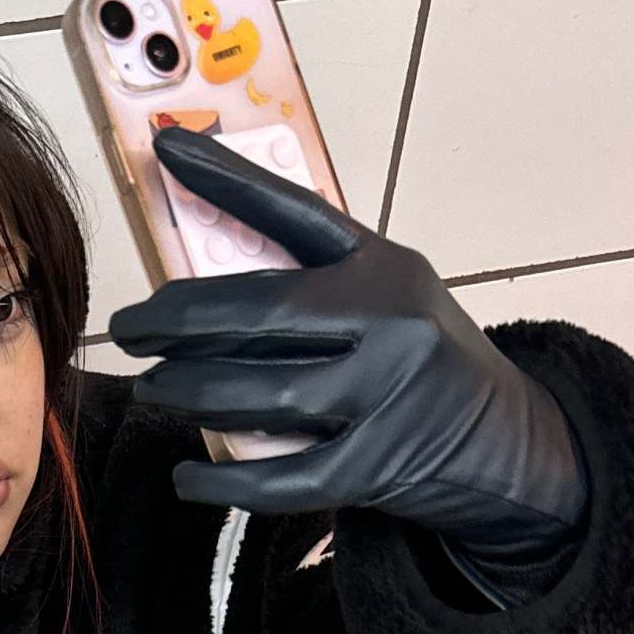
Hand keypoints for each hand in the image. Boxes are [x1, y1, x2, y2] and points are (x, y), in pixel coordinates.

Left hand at [108, 126, 587, 548]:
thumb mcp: (387, 294)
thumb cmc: (420, 360)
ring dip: (190, 393)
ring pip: (262, 397)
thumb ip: (312, 281)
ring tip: (152, 388)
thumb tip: (200, 272)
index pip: (295, 214)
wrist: (506, 442)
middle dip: (178, 323)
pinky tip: (186, 478)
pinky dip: (225, 481)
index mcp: (383, 269)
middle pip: (260, 315)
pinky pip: (282, 479)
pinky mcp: (375, 468)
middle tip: (128, 330)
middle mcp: (390, 325)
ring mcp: (385, 400)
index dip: (228, 181)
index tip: (167, 152)